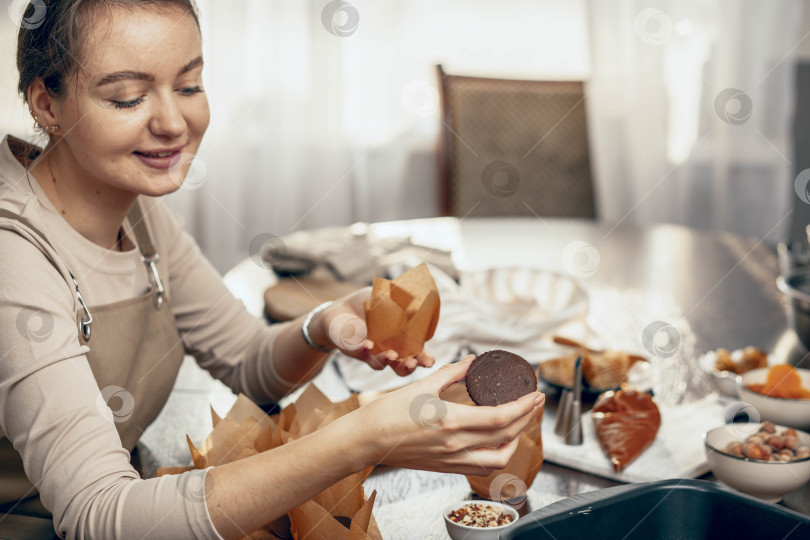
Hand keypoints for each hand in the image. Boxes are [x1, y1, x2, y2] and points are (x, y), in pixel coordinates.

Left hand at [318, 287, 434, 375]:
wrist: (340, 310)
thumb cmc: (369, 305)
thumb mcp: (386, 300)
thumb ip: (401, 303)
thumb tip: (417, 306)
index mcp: (401, 341)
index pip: (416, 353)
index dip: (424, 359)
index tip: (430, 362)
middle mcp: (388, 350)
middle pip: (401, 366)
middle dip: (408, 367)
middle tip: (412, 363)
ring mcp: (371, 352)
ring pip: (381, 364)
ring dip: (387, 360)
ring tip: (391, 355)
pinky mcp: (355, 349)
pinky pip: (361, 353)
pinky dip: (365, 351)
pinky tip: (368, 345)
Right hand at [349, 355, 544, 475]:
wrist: (367, 440)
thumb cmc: (388, 413)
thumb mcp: (423, 386)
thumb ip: (452, 373)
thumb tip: (472, 360)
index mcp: (451, 422)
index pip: (500, 418)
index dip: (523, 406)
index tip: (534, 393)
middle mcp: (456, 445)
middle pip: (505, 436)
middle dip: (526, 417)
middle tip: (535, 401)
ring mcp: (452, 459)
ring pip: (498, 458)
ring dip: (515, 441)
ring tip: (519, 423)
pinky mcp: (446, 467)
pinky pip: (481, 466)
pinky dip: (496, 455)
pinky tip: (498, 441)